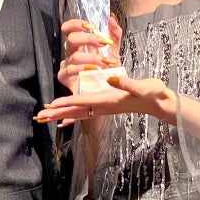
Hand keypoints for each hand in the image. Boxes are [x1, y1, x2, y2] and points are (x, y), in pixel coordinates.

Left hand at [36, 70, 177, 126]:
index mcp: (111, 100)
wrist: (160, 103)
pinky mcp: (106, 106)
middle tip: (39, 117)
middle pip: (77, 111)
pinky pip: (85, 113)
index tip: (53, 105)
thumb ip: (128, 83)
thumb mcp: (143, 86)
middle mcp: (104, 106)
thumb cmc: (153, 93)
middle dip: (57, 114)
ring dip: (60, 115)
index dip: (69, 102)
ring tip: (44, 118)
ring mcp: (104, 107)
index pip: (85, 102)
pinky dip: (72, 116)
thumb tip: (111, 78)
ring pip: (78, 113)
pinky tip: (63, 121)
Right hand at [57, 15, 122, 94]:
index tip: (90, 26)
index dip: (75, 24)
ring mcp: (66, 65)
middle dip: (88, 39)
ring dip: (92, 57)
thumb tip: (112, 19)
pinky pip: (70, 71)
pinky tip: (93, 70)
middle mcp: (71, 53)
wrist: (109, 89)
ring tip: (105, 61)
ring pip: (74, 56)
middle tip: (103, 43)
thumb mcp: (113, 51)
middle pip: (71, 39)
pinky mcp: (65, 78)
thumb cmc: (108, 70)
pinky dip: (82, 69)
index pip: (69, 29)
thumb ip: (114, 35)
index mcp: (79, 44)